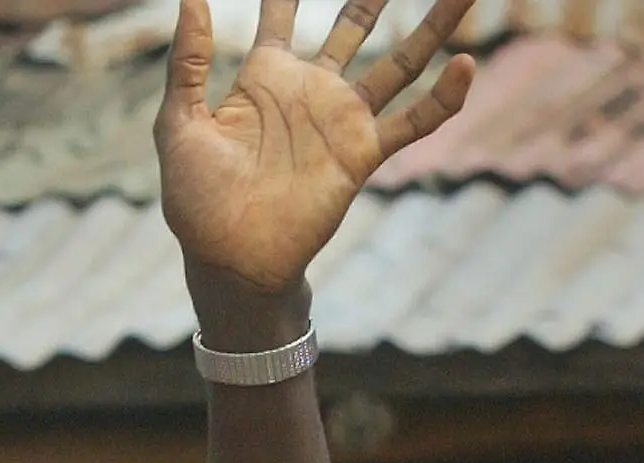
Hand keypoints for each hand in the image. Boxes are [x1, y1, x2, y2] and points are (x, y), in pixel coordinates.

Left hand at [157, 0, 475, 296]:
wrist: (229, 257)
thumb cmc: (196, 198)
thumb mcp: (178, 122)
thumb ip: (188, 61)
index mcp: (266, 75)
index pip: (283, 10)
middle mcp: (313, 90)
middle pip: (355, 24)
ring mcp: (343, 121)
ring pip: (399, 63)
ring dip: (430, 28)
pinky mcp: (363, 154)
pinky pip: (412, 122)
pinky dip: (443, 98)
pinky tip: (465, 65)